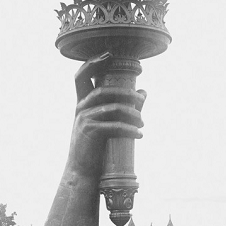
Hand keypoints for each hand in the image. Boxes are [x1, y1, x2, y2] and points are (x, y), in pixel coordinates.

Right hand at [68, 52, 145, 177]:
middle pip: (103, 89)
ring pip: (113, 107)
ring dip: (133, 114)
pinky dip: (130, 130)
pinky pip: (115, 125)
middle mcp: (80, 109)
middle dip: (124, 92)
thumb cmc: (94, 148)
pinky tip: (140, 135)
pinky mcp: (91, 132)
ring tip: (143, 122)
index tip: (108, 54)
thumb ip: (123, 107)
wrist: (81, 171)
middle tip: (140, 97)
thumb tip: (144, 92)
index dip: (92, 63)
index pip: (81, 77)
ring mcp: (84, 119)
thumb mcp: (105, 125)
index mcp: (82, 104)